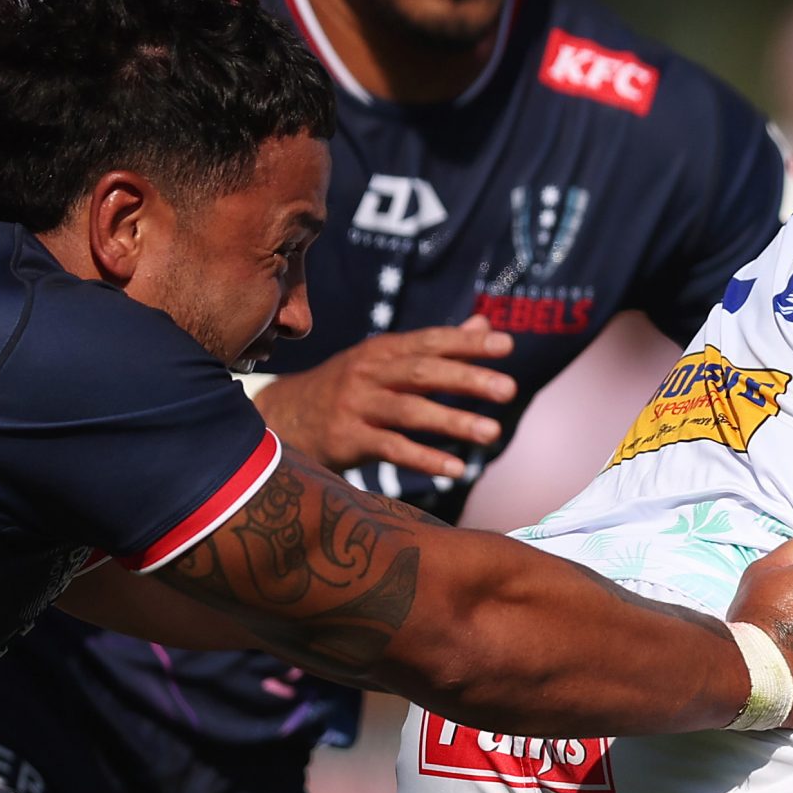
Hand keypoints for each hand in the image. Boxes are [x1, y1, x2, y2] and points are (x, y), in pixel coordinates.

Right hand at [254, 316, 516, 475]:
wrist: (283, 416)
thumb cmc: (348, 386)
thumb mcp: (385, 360)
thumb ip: (436, 345)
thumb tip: (484, 323)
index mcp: (383, 350)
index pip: (430, 341)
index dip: (467, 342)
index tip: (506, 345)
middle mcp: (369, 373)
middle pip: (423, 373)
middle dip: (467, 379)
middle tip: (509, 389)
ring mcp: (356, 406)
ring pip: (410, 412)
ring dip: (453, 422)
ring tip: (492, 434)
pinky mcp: (347, 439)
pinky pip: (391, 449)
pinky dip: (425, 459)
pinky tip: (456, 469)